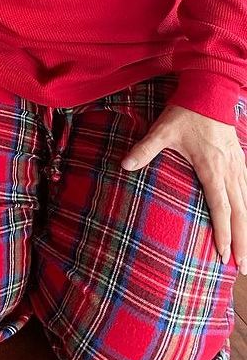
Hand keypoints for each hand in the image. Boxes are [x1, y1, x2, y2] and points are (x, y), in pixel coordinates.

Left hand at [123, 104, 246, 272]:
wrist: (209, 91)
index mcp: (212, 169)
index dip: (224, 233)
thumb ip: (144, 149)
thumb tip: (124, 164)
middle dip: (242, 242)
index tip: (224, 256)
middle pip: (241, 214)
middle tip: (241, 267)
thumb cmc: (185, 113)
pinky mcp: (240, 159)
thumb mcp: (162, 130)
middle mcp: (229, 171)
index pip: (221, 208)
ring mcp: (238, 166)